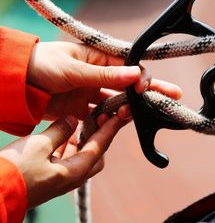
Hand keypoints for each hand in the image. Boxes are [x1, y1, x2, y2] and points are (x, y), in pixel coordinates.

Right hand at [0, 115, 126, 208]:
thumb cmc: (15, 172)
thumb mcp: (39, 145)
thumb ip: (60, 131)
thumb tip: (73, 120)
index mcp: (75, 171)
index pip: (100, 146)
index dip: (109, 129)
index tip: (119, 116)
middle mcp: (72, 178)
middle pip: (95, 155)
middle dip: (99, 136)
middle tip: (98, 119)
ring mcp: (60, 180)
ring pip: (80, 158)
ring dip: (82, 141)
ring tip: (81, 123)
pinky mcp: (49, 179)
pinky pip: (66, 161)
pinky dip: (68, 147)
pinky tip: (62, 135)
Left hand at [27, 41, 181, 119]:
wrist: (13, 83)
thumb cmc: (41, 65)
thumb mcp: (73, 68)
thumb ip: (104, 75)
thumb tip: (136, 74)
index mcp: (98, 57)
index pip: (129, 66)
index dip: (142, 77)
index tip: (146, 89)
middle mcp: (98, 74)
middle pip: (129, 84)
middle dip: (149, 92)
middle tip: (172, 97)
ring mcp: (90, 91)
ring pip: (117, 101)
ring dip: (126, 108)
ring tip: (130, 115)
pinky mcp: (81, 108)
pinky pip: (101, 115)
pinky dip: (108, 120)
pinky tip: (112, 123)